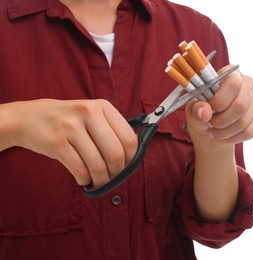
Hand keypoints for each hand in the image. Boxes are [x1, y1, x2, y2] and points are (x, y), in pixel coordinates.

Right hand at [4, 99, 137, 187]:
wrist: (29, 117)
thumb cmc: (67, 120)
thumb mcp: (92, 115)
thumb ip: (112, 131)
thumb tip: (132, 157)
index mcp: (102, 106)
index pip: (129, 139)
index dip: (130, 158)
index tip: (125, 166)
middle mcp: (88, 113)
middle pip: (116, 154)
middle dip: (117, 173)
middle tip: (112, 177)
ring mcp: (70, 127)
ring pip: (98, 165)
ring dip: (101, 180)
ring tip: (98, 181)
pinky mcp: (56, 142)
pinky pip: (80, 170)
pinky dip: (85, 180)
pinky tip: (84, 178)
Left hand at [185, 65, 252, 146]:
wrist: (209, 130)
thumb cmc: (201, 114)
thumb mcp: (192, 110)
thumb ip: (195, 108)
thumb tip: (204, 112)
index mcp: (229, 74)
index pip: (232, 83)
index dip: (219, 101)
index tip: (209, 109)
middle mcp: (247, 83)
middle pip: (240, 105)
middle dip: (221, 120)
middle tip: (210, 123)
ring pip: (244, 121)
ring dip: (224, 131)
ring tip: (214, 130)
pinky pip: (250, 131)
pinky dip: (233, 138)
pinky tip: (225, 135)